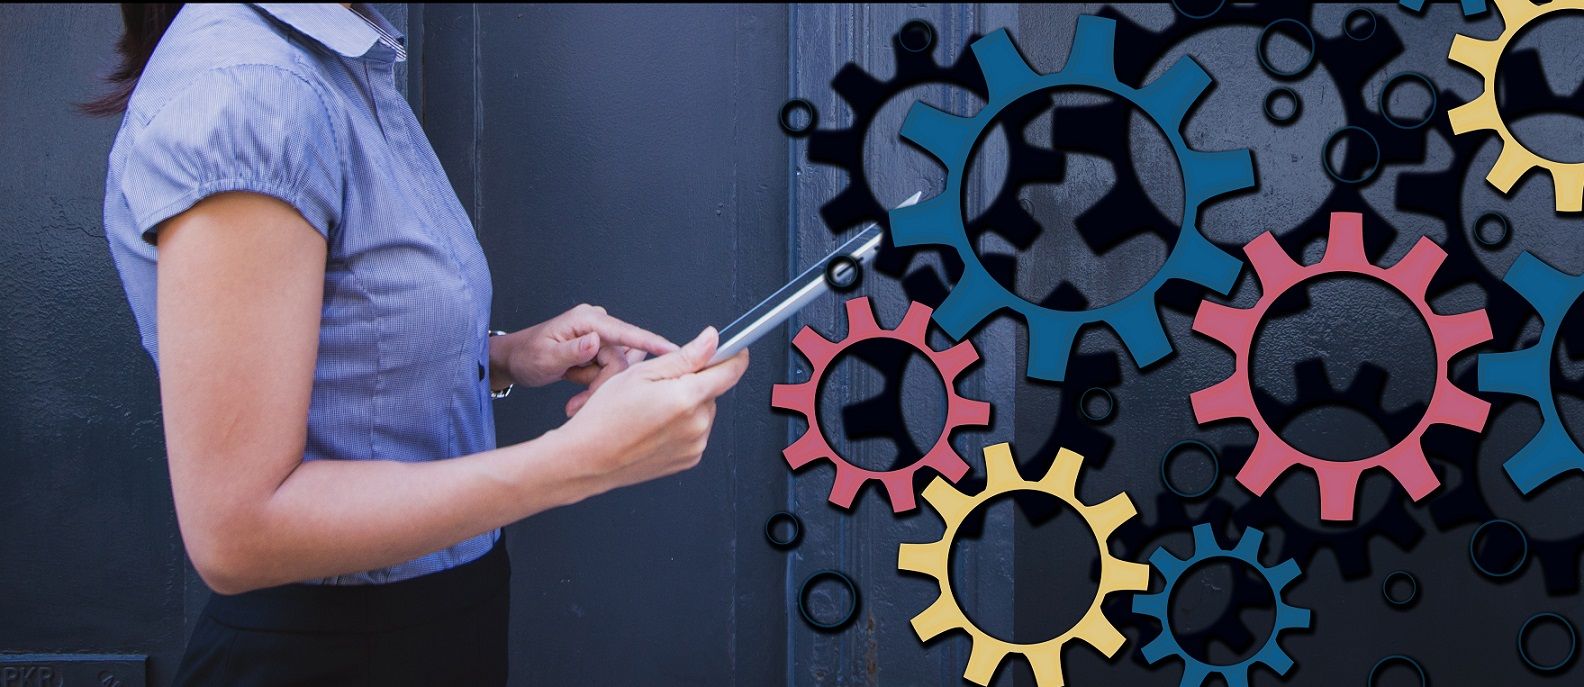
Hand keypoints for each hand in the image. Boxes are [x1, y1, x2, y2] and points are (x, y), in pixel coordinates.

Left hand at [490, 304, 675, 391]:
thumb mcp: (545, 356)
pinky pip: (610, 375)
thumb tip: (594, 342)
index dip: (651, 342)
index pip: (626, 332)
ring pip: (617, 372)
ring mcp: (600, 339)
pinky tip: (578, 399)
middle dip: (602, 387)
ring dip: (598, 391)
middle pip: (620, 361)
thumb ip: (572, 350)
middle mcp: (598, 326)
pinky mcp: (599, 353)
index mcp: (587, 320)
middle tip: (577, 407)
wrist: (514, 362)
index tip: (675, 351)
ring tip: (574, 404)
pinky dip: (596, 390)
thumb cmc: (525, 356)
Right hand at [559, 327, 749, 491]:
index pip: (730, 371)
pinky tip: (655, 426)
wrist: (588, 459)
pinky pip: (695, 432)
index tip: (735, 349)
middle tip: (659, 386)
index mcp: (687, 398)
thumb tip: (712, 340)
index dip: (734, 355)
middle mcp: (697, 424)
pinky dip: (682, 425)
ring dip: (687, 405)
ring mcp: (695, 445)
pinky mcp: (689, 459)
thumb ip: (685, 356)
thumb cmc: (605, 417)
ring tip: (652, 410)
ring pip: (703, 412)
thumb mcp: (641, 373)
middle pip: (712, 391)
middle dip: (694, 383)